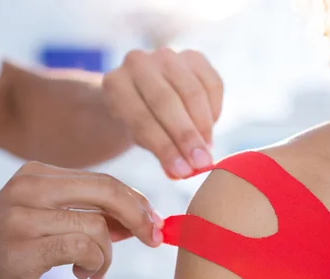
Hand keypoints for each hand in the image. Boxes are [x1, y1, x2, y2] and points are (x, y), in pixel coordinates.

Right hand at [0, 161, 162, 278]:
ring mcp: (22, 214)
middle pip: (108, 191)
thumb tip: (138, 220)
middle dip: (140, 217)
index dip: (136, 202)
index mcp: (36, 173)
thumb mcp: (46, 224)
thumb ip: (88, 216)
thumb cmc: (4, 255)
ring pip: (98, 226)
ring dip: (109, 255)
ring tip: (95, 271)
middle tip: (153, 240)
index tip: (154, 223)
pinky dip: (96, 264)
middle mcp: (28, 185)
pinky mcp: (21, 246)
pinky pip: (83, 248)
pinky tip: (85, 276)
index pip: (104, 180)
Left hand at [103, 48, 223, 178]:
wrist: (146, 92)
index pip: (141, 118)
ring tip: (207, 151)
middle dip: (186, 136)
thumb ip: (162, 154)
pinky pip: (211, 84)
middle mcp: (138, 62)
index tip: (183, 172)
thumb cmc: (143, 121)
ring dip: (203, 126)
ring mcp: (166, 55)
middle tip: (202, 163)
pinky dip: (214, 110)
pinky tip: (209, 129)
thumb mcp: (142, 139)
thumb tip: (184, 172)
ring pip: (192, 92)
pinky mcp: (193, 56)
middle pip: (166, 101)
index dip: (164, 147)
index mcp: (115, 83)